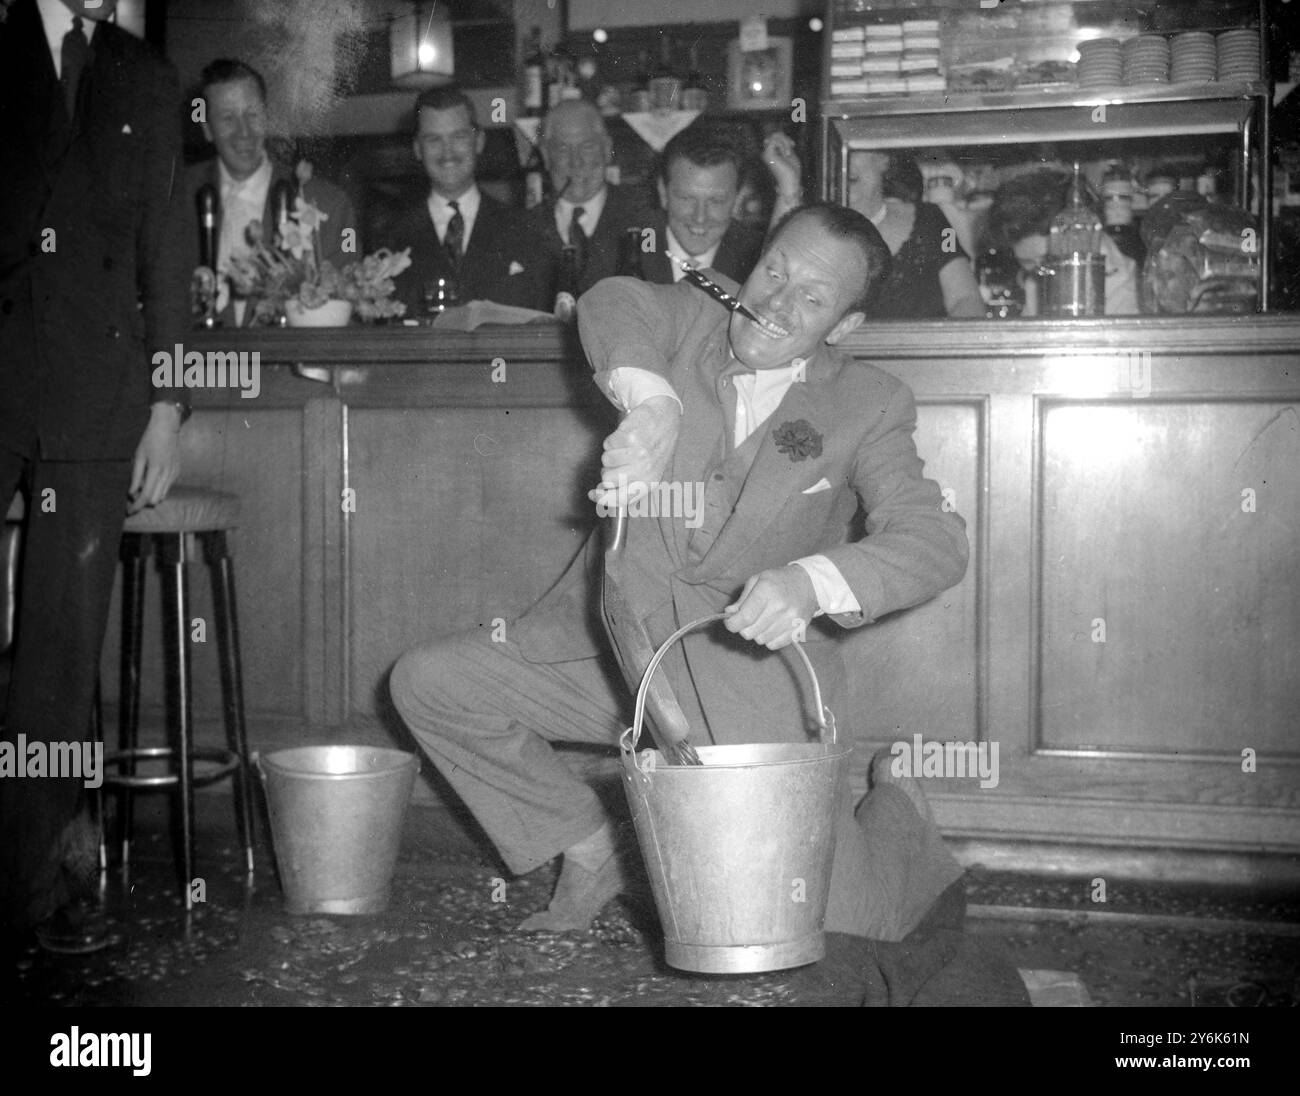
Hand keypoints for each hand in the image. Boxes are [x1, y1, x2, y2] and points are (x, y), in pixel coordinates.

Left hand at [127, 403, 182, 513]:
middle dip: (143, 502)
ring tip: (140, 489)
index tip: (129, 511)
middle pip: (155, 499)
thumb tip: (132, 493)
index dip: (137, 505)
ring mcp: (174, 474)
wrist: (167, 428)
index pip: (146, 496)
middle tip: (132, 498)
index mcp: (156, 470)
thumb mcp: (138, 456)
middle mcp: (167, 474)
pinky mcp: (177, 472)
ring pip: (162, 495)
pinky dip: (157, 489)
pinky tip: (150, 481)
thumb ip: (136, 476)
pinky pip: (166, 487)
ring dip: (151, 496)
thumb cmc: (150, 439)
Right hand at [588, 395, 680, 511]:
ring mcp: (638, 453)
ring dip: (612, 452)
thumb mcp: (648, 471)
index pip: (621, 498)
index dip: (602, 498)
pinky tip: (627, 435)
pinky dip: (614, 438)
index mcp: (649, 482)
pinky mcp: (631, 437)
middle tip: (620, 459)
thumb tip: (601, 493)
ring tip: (626, 446)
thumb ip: (628, 485)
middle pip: (607, 478)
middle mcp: (645, 470)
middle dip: (608, 469)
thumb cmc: (655, 445)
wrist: (665, 418)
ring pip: (606, 459)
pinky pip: (608, 443)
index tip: (593, 494)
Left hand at [723, 565, 818, 649]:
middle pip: (750, 632)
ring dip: (757, 633)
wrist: (809, 583)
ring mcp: (790, 620)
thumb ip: (742, 599)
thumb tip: (729, 614)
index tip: (730, 622)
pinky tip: (771, 627)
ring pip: (761, 640)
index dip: (732, 624)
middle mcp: (780, 606)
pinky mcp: (797, 630)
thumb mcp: (758, 580)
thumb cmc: (779, 580)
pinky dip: (768, 639)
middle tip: (748, 619)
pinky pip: (773, 645)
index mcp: (767, 590)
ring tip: (762, 621)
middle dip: (743, 628)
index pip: (745, 618)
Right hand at [763, 132, 802, 203]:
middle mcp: (767, 153)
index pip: (775, 137)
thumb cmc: (792, 172)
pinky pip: (774, 140)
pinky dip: (783, 144)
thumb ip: (784, 144)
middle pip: (774, 134)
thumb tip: (778, 134)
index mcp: (772, 153)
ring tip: (788, 152)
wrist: (791, 182)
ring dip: (785, 141)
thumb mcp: (789, 154)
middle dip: (785, 138)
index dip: (785, 138)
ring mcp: (766, 153)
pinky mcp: (768, 154)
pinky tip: (786, 154)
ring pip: (774, 136)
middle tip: (792, 146)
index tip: (792, 145)